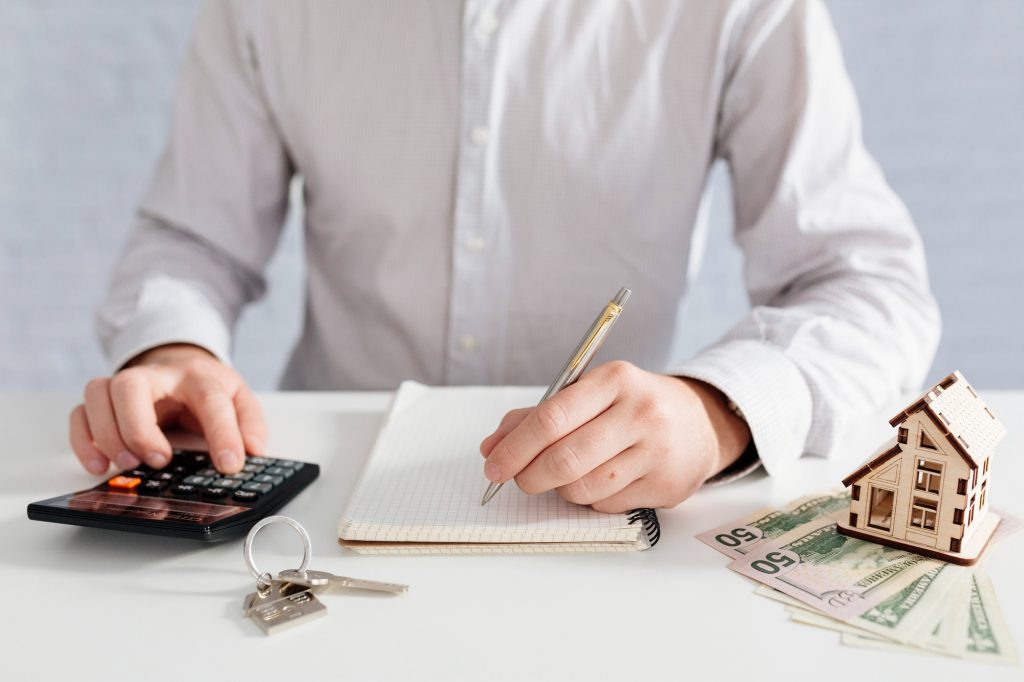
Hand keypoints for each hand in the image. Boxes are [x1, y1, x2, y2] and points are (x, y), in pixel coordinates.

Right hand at [69, 344, 266, 474]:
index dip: (222, 434)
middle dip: (140, 427)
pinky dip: (82, 440)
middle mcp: (156, 376)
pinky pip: (79, 413)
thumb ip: (250, 423)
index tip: (229, 465)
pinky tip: (98, 464)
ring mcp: (124, 385)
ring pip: (98, 394)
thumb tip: (253, 450)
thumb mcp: (239, 398)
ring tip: (128, 464)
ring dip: (108, 434)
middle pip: (133, 386)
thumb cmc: (206, 387)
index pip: (211, 401)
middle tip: (158, 460)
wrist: (179, 364)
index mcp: (199, 376)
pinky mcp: (102, 400)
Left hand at [479, 361, 750, 511]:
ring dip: (562, 490)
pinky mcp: (667, 485)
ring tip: (564, 477)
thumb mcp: (589, 394)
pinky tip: (600, 481)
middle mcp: (640, 413)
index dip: (515, 447)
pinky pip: (607, 505)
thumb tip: (492, 447)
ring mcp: (657, 452)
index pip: (552, 417)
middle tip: (519, 480)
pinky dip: (591, 500)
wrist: (699, 423)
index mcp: (614, 380)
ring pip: (585, 488)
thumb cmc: (630, 406)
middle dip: (531, 476)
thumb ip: (537, 415)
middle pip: (566, 459)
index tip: (493, 464)